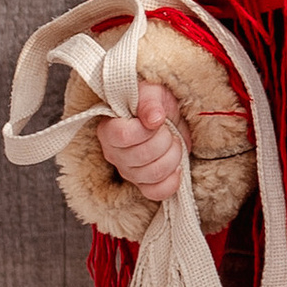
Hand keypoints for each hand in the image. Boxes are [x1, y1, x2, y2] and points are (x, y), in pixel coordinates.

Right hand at [97, 78, 188, 207]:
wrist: (163, 117)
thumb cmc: (153, 103)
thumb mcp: (151, 93)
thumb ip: (150, 103)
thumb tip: (154, 119)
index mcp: (109, 130)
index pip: (124, 136)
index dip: (146, 129)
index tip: (157, 119)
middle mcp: (113, 154)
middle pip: (142, 156)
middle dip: (164, 140)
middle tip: (168, 130)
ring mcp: (127, 172)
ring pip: (153, 174)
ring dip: (173, 157)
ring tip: (174, 143)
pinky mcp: (142, 185)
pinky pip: (156, 193)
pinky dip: (172, 181)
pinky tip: (177, 167)